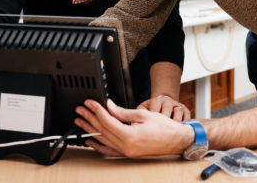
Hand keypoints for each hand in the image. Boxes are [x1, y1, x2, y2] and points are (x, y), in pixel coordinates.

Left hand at [75, 99, 193, 157]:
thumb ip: (123, 112)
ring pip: (103, 139)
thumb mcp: (142, 114)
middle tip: (80, 110)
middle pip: (102, 130)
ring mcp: (126, 152)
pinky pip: (109, 151)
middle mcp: (126, 146)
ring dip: (90, 129)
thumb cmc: (164, 128)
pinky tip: (90, 140)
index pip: (107, 120)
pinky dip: (98, 145)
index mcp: (129, 135)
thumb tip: (109, 106)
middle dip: (89, 118)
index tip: (89, 102)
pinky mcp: (128, 153)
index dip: (96, 110)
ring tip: (80, 121)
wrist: (176, 140)